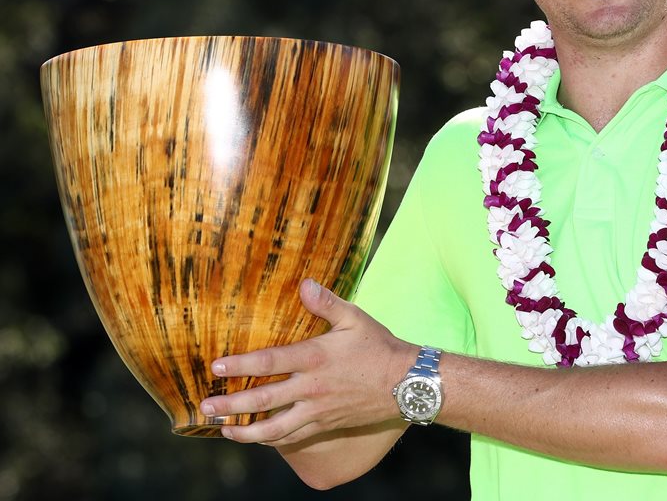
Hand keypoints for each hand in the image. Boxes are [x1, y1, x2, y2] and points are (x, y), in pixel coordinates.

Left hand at [200, 278, 413, 445]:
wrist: (406, 384)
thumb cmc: (380, 348)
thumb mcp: (356, 318)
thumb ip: (326, 302)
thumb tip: (304, 283)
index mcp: (315, 357)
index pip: (269, 361)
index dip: (240, 365)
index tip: (216, 367)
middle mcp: (312, 387)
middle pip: (263, 399)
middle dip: (230, 405)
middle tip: (205, 406)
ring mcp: (317, 410)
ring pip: (274, 427)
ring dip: (245, 430)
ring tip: (224, 430)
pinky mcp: (325, 424)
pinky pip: (292, 437)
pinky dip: (271, 439)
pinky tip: (257, 438)